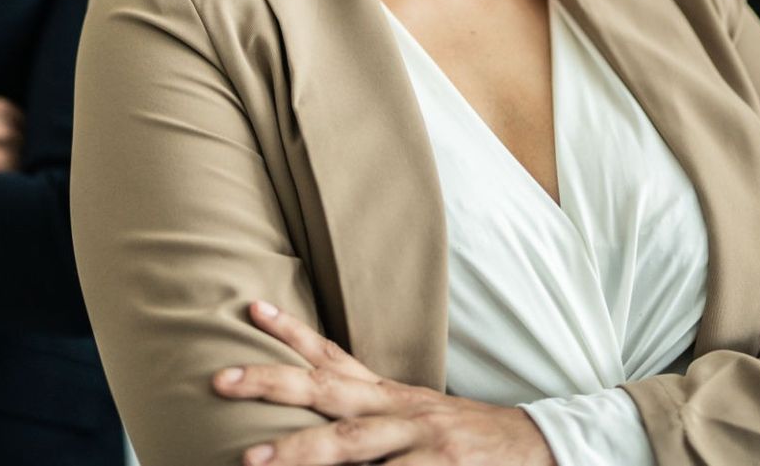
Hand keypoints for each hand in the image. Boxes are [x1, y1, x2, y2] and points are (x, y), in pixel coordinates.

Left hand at [214, 301, 553, 464]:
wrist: (539, 450)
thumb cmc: (465, 439)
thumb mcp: (417, 416)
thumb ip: (370, 414)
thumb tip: (316, 410)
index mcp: (391, 395)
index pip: (335, 356)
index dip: (292, 334)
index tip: (251, 309)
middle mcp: (401, 410)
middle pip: (328, 391)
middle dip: (273, 384)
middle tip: (221, 380)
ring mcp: (420, 442)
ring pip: (351, 445)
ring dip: (300, 452)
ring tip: (253, 460)